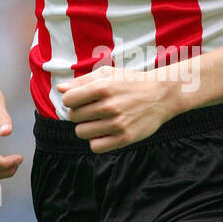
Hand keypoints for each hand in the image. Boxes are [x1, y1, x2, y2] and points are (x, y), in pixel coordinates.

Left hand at [57, 65, 180, 151]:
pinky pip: (96, 146)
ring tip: (97, 121)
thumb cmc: (131, 82)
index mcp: (103, 87)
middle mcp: (109, 106)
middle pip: (73, 117)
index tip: (80, 100)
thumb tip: (60, 89)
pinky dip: (96, 141)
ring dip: (86, 127)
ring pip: (82, 132)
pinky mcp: (125, 138)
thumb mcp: (108, 74)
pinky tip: (104, 132)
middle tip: (92, 110)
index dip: (71, 100)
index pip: (69, 100)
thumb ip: (82, 81)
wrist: (161, 95)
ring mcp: (117, 124)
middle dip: (79, 113)